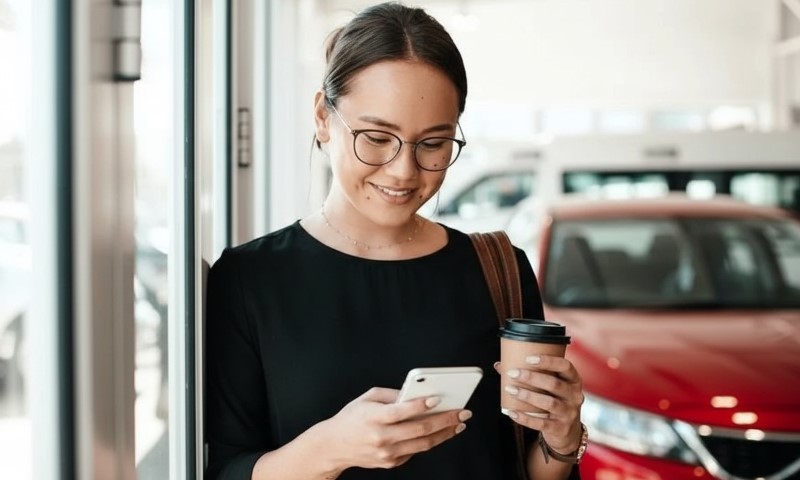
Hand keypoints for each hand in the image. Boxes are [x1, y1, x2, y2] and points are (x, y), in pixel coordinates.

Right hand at [315, 387, 471, 472]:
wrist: (334, 446)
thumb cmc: (352, 417)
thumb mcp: (367, 398)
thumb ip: (392, 394)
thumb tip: (418, 394)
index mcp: (374, 418)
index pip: (402, 411)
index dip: (421, 405)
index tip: (438, 397)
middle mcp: (382, 437)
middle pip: (420, 429)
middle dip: (445, 419)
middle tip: (463, 411)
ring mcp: (387, 453)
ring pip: (424, 444)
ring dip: (445, 433)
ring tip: (459, 423)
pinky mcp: (391, 462)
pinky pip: (416, 450)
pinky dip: (430, 440)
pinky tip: (442, 431)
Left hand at [494, 356, 583, 452]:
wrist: (567, 431)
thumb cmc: (555, 401)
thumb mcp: (550, 387)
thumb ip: (530, 374)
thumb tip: (501, 365)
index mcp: (573, 380)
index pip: (565, 366)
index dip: (548, 361)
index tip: (528, 358)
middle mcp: (575, 396)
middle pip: (554, 384)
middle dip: (531, 377)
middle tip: (513, 373)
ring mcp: (569, 413)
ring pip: (548, 402)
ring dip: (527, 395)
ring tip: (510, 390)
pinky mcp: (560, 428)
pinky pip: (541, 423)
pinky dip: (525, 418)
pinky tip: (512, 412)